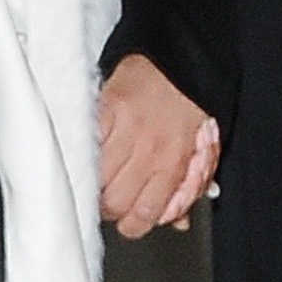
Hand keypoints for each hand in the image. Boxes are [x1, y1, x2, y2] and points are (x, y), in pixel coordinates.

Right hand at [100, 53, 219, 237]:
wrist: (182, 56)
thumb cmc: (190, 102)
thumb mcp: (201, 149)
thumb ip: (189, 188)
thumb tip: (177, 222)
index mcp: (173, 162)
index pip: (144, 214)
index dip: (130, 224)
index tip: (125, 218)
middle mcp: (149, 149)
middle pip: (113, 202)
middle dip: (107, 207)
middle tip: (107, 197)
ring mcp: (125, 129)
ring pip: (94, 178)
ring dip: (90, 183)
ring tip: (93, 177)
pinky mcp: (104, 108)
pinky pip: (83, 143)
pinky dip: (80, 152)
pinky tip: (84, 151)